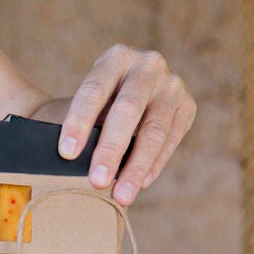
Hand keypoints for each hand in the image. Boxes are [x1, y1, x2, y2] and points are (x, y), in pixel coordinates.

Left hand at [58, 44, 196, 204]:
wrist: (119, 97)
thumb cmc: (90, 107)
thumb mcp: (80, 105)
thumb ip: (77, 126)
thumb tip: (71, 163)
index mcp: (115, 58)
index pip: (94, 90)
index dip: (79, 122)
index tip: (66, 154)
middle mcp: (148, 65)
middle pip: (128, 110)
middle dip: (110, 149)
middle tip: (97, 181)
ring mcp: (172, 85)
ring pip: (154, 130)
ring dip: (136, 166)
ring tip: (121, 196)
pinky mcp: (187, 106)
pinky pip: (170, 140)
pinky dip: (153, 165)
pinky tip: (139, 185)